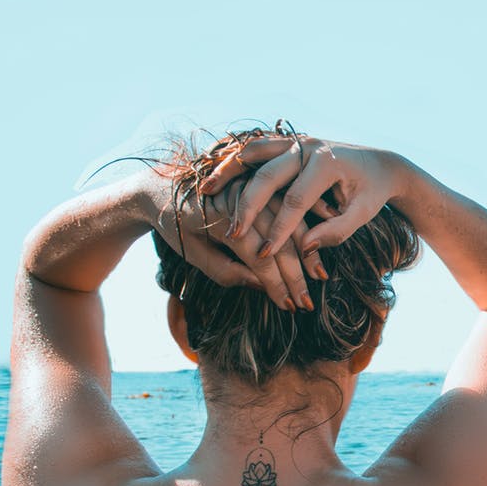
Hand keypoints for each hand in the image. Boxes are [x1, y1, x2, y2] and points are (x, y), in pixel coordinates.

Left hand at [144, 168, 319, 310]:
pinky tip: (325, 232)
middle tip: (307, 302)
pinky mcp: (258, 179)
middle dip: (295, 275)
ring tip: (319, 276)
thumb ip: (226, 272)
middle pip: (278, 241)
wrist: (160, 187)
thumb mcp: (193, 255)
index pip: (258, 258)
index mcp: (221, 218)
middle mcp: (240, 198)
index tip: (289, 306)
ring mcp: (251, 185)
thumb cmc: (174, 227)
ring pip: (290, 219)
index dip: (276, 284)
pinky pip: (290, 198)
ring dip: (307, 249)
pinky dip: (310, 215)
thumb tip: (263, 285)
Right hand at [199, 135, 404, 262]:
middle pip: (267, 175)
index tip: (264, 254)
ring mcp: (295, 140)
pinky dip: (233, 161)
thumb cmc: (371, 193)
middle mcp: (308, 146)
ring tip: (206, 193)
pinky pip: (254, 149)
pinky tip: (215, 177)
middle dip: (248, 206)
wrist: (379, 164)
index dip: (279, 229)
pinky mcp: (287, 142)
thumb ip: (337, 231)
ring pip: (253, 154)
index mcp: (327, 163)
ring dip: (228, 172)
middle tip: (232, 233)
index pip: (297, 200)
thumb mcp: (362, 214)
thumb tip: (308, 248)